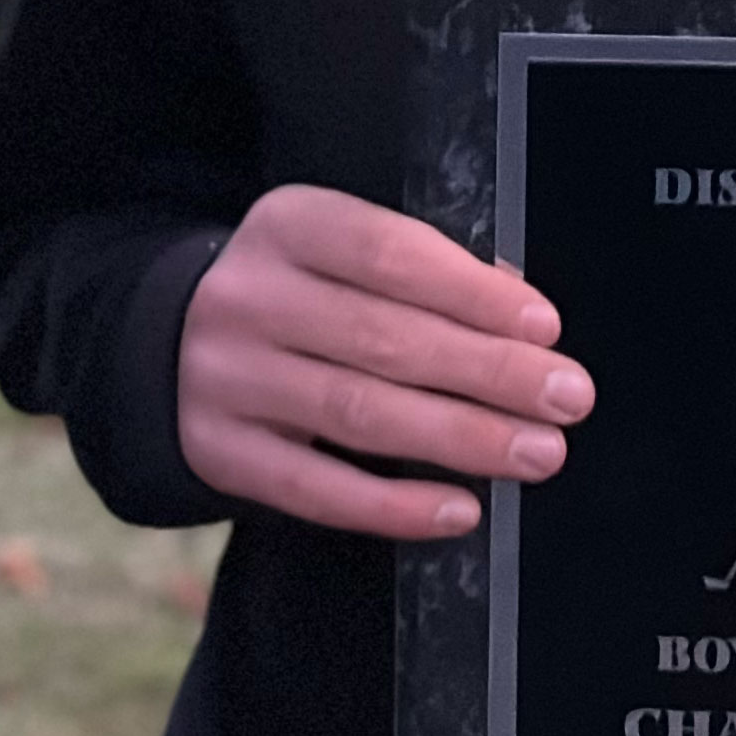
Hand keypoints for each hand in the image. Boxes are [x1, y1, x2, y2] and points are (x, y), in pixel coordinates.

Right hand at [175, 184, 594, 538]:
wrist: (168, 342)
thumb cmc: (294, 294)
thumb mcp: (336, 253)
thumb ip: (418, 274)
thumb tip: (520, 317)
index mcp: (287, 227)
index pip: (387, 253)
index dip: (470, 292)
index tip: (544, 327)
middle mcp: (247, 297)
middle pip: (383, 338)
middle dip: (488, 372)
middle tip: (567, 399)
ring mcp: (225, 377)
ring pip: (357, 412)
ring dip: (460, 436)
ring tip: (536, 452)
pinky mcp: (219, 450)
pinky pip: (314, 489)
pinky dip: (393, 504)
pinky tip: (458, 508)